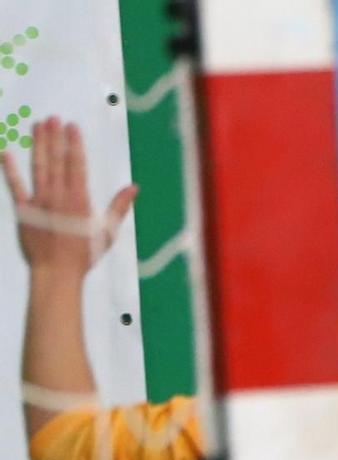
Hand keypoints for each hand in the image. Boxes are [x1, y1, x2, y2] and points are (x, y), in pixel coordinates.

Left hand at [3, 118, 135, 276]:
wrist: (56, 271)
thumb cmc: (85, 254)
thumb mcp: (108, 232)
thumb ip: (119, 207)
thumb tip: (133, 188)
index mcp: (79, 199)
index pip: (76, 164)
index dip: (74, 144)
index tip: (72, 127)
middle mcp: (57, 195)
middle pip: (56, 161)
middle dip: (54, 138)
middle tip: (52, 118)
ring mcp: (39, 201)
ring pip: (38, 167)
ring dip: (37, 146)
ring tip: (36, 126)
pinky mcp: (23, 209)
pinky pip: (15, 186)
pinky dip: (10, 170)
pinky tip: (7, 153)